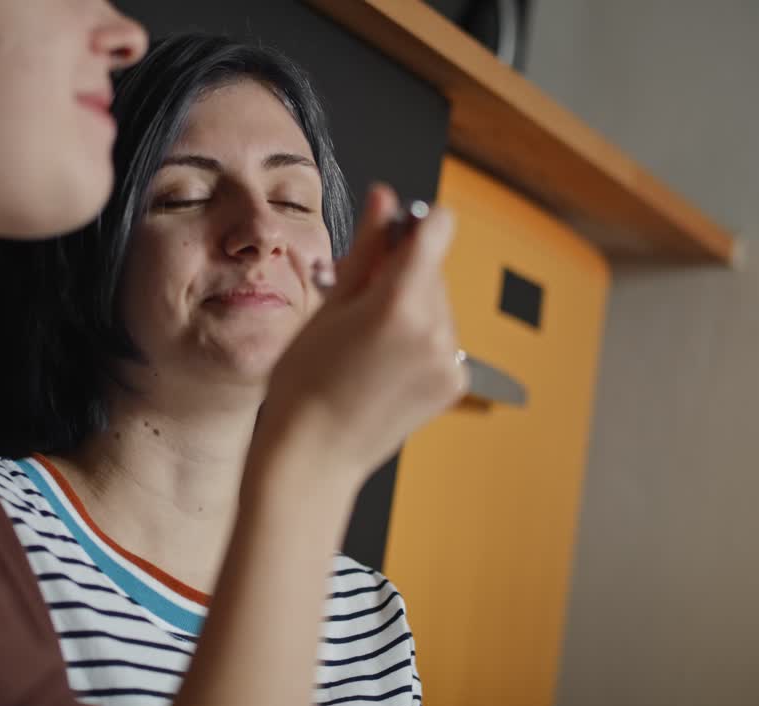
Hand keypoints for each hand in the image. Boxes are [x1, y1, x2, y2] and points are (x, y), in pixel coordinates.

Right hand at [257, 183, 467, 495]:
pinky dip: (419, 341)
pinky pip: (443, 339)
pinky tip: (382, 364)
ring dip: (410, 309)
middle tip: (355, 306)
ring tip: (365, 343)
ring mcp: (450, 360)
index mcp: (401, 304)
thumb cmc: (304, 383)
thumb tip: (385, 196)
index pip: (438, 228)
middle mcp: (437, 330)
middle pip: (433, 268)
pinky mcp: (454, 383)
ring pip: (438, 304)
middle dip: (401, 274)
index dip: (412, 225)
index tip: (388, 238)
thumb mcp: (329, 305)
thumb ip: (367, 248)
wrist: (313, 456)